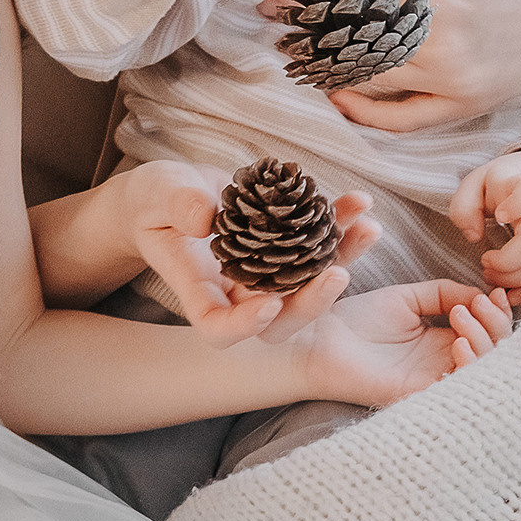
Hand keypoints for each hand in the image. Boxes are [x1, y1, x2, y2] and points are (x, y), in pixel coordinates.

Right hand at [117, 162, 381, 344]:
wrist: (171, 196)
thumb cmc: (154, 200)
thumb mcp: (157, 193)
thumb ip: (177, 204)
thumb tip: (205, 219)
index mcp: (197, 289)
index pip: (217, 327)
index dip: (244, 325)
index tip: (269, 304)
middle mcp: (236, 291)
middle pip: (279, 319)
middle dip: (312, 301)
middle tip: (339, 273)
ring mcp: (265, 273)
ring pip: (308, 284)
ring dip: (343, 258)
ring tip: (366, 227)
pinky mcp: (286, 249)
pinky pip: (319, 246)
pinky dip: (341, 225)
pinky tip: (359, 200)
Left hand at [300, 281, 514, 406]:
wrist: (320, 337)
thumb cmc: (357, 320)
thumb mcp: (408, 298)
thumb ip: (445, 293)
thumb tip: (479, 295)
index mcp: (443, 341)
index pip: (488, 332)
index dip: (499, 314)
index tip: (493, 292)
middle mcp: (443, 363)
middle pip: (495, 353)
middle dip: (496, 325)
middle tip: (476, 304)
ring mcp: (433, 380)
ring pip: (485, 372)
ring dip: (485, 341)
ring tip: (461, 317)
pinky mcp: (419, 395)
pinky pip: (458, 388)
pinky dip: (470, 365)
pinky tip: (459, 343)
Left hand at [314, 0, 520, 130]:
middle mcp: (442, 45)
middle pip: (352, 44)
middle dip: (312, 31)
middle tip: (280, 17)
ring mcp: (453, 82)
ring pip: (370, 83)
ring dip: (330, 68)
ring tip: (302, 51)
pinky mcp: (465, 106)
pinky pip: (404, 121)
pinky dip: (366, 114)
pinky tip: (340, 97)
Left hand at [450, 149, 520, 305]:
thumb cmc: (501, 187)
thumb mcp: (475, 185)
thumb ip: (464, 207)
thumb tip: (474, 237)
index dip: (518, 205)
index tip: (499, 216)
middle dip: (504, 264)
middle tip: (484, 263)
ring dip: (513, 281)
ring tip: (492, 276)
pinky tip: (508, 291)